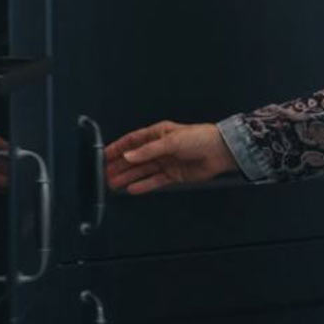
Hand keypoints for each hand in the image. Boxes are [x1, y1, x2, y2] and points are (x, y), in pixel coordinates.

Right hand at [104, 120, 234, 193]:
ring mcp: (166, 162)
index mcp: (158, 134)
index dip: (118, 148)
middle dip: (120, 166)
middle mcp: (160, 148)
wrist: (220, 151)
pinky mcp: (174, 174)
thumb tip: (128, 156)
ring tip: (113, 184)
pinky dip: (143, 185)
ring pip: (142, 171)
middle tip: (105, 174)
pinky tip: (132, 189)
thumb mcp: (171, 141)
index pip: (132, 141)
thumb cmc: (199, 138)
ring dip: (128, 177)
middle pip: (135, 158)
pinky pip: (154, 180)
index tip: (104, 155)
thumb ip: (148, 151)